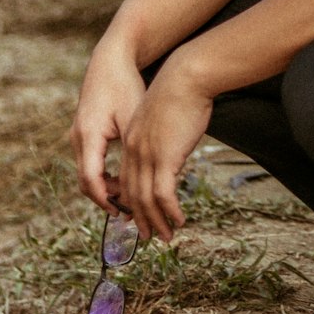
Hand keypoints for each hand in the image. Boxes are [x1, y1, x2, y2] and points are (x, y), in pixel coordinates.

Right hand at [70, 44, 147, 214]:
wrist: (110, 60)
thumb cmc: (125, 85)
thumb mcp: (133, 116)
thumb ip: (134, 148)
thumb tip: (143, 180)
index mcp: (89, 135)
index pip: (91, 180)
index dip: (106, 200)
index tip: (123, 212)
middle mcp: (78, 137)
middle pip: (86, 180)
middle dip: (105, 198)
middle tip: (128, 212)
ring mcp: (78, 134)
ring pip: (88, 171)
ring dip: (105, 186)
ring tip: (128, 198)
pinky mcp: (84, 130)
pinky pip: (90, 160)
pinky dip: (103, 173)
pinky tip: (123, 177)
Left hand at [119, 57, 211, 241]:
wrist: (187, 76)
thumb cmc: (183, 90)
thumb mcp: (165, 113)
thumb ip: (162, 133)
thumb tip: (172, 144)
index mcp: (131, 138)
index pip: (126, 178)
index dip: (132, 199)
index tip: (140, 214)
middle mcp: (134, 150)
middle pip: (132, 194)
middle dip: (141, 218)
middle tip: (149, 235)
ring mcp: (147, 155)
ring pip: (145, 199)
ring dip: (156, 221)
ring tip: (165, 236)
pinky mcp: (164, 158)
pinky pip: (163, 195)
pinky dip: (170, 212)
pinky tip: (179, 220)